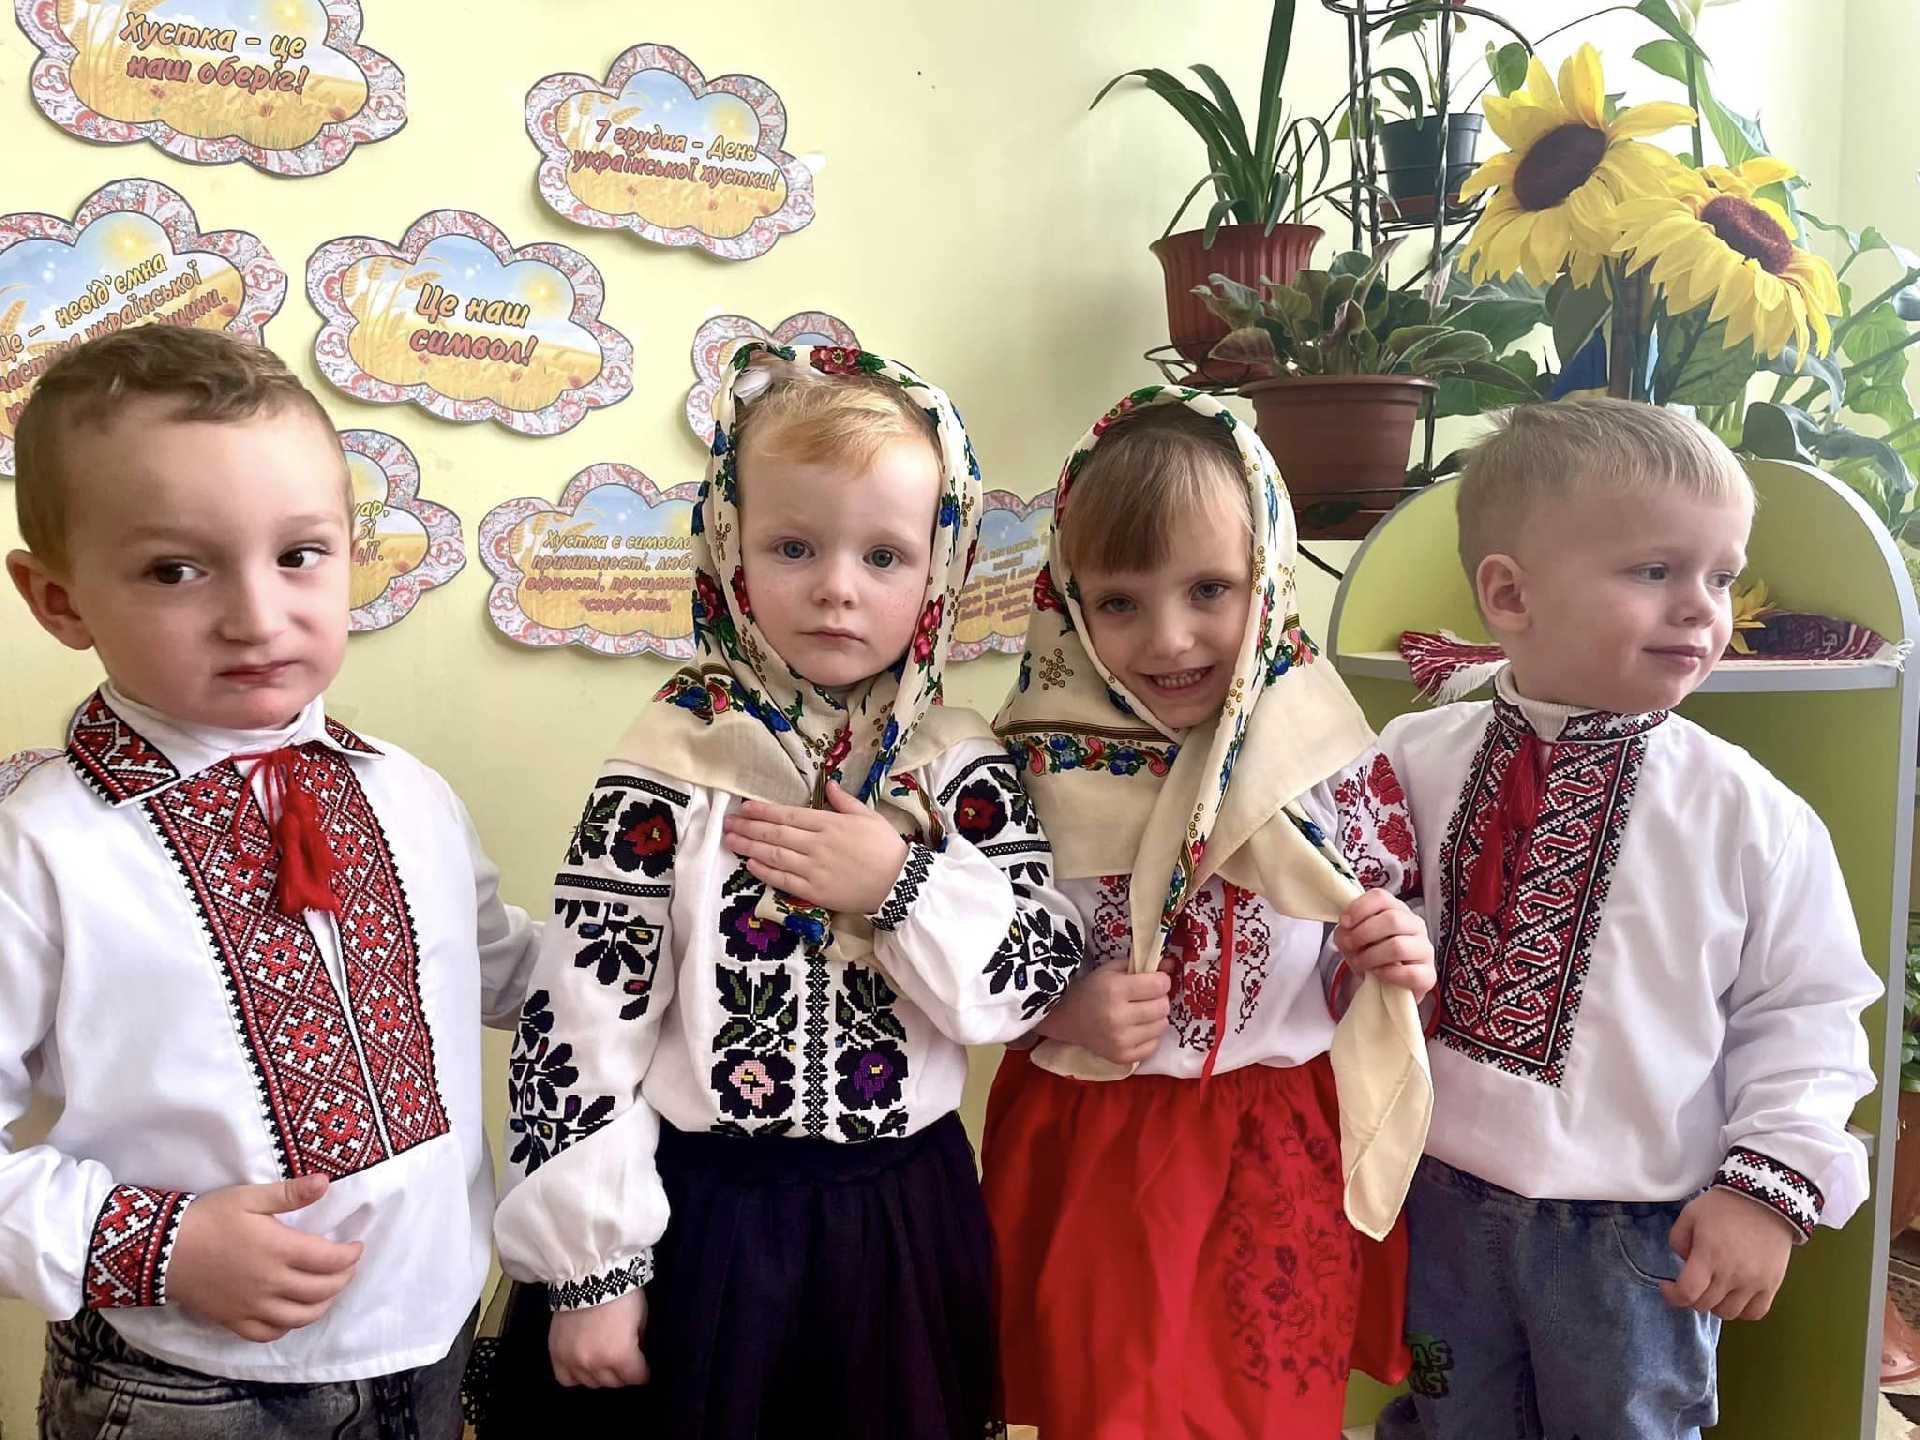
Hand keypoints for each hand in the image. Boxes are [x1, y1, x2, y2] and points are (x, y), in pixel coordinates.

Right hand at [167, 1175, 362, 1342]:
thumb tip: (326, 1182)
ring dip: (323, 1305)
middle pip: (322, 1290)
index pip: (330, 1260)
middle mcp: (271, 1284)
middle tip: (348, 1267)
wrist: (160, 1251)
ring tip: (329, 1290)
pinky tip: (292, 1314)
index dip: (350, 1256)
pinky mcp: (234, 1321)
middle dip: (344, 1279)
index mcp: (280, 1251)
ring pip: (301, 1317)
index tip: (357, 1247)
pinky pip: (269, 1333)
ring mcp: (253, 1307)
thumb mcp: (249, 1197)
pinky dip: (288, 1327)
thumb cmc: (208, 1218)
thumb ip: (289, 1193)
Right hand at [549, 1289, 648, 1387]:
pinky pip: (565, 1379)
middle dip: (622, 1374)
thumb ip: (639, 1342)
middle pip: (613, 1383)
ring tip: (602, 1362)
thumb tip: (637, 1355)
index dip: (642, 1372)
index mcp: (620, 1355)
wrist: (589, 1274)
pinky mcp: (556, 1353)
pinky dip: (575, 1376)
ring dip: (600, 1375)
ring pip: (590, 1383)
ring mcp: (573, 1361)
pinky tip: (582, 1366)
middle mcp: (595, 1364)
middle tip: (623, 1362)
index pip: (636, 1378)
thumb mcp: (641, 1318)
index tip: (643, 1368)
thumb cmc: (621, 1294)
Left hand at [724, 781, 909, 915]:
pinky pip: (784, 879)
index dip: (763, 811)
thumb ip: (845, 801)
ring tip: (730, 841)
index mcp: (829, 823)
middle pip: (775, 833)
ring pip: (774, 855)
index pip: (788, 815)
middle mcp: (817, 844)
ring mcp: (814, 868)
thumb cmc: (885, 847)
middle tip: (727, 824)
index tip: (744, 808)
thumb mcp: (869, 816)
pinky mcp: (815, 891)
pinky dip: (765, 871)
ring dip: (749, 847)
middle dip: (748, 827)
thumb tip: (828, 784)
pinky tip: (751, 864)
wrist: (898, 884)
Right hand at [1035, 959, 1171, 1064]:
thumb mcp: (1112, 970)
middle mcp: (1118, 1016)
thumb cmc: (1091, 990)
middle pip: (1163, 1006)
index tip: (1154, 980)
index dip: (1161, 980)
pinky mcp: (1122, 1057)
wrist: (1066, 1018)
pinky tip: (1136, 1029)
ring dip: (1155, 1017)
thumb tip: (1171, 965)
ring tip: (1140, 1013)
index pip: (1159, 985)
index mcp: (1115, 990)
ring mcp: (1120, 1040)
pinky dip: (1149, 1036)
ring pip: (1162, 1025)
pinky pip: (1154, 1045)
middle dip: (1159, 998)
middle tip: (1146, 997)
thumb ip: (1142, 966)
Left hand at [1334, 890, 1434, 998]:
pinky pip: (1410, 973)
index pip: (1381, 897)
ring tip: (1360, 963)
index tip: (1344, 923)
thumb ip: (1346, 932)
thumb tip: (1345, 934)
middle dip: (1364, 934)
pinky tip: (1378, 975)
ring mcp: (1425, 949)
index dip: (1359, 908)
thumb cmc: (1370, 954)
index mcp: (1397, 909)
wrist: (1385, 986)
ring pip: (1398, 946)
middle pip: (1392, 919)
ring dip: (1371, 956)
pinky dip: (1388, 974)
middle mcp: (1415, 925)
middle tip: (1350, 946)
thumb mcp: (1352, 939)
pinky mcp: (1429, 975)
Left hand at [1662, 1188, 1795, 1319]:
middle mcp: (1732, 1274)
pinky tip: (1734, 1297)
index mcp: (1709, 1255)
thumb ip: (1678, 1240)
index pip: (1687, 1293)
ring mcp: (1755, 1282)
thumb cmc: (1724, 1206)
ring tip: (1713, 1289)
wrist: (1766, 1199)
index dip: (1672, 1296)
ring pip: (1728, 1313)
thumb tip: (1685, 1262)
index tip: (1667, 1286)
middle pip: (1705, 1305)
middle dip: (1691, 1297)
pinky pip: (1755, 1312)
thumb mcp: (1690, 1215)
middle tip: (1691, 1282)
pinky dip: (1741, 1310)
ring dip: (1715, 1305)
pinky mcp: (1772, 1285)